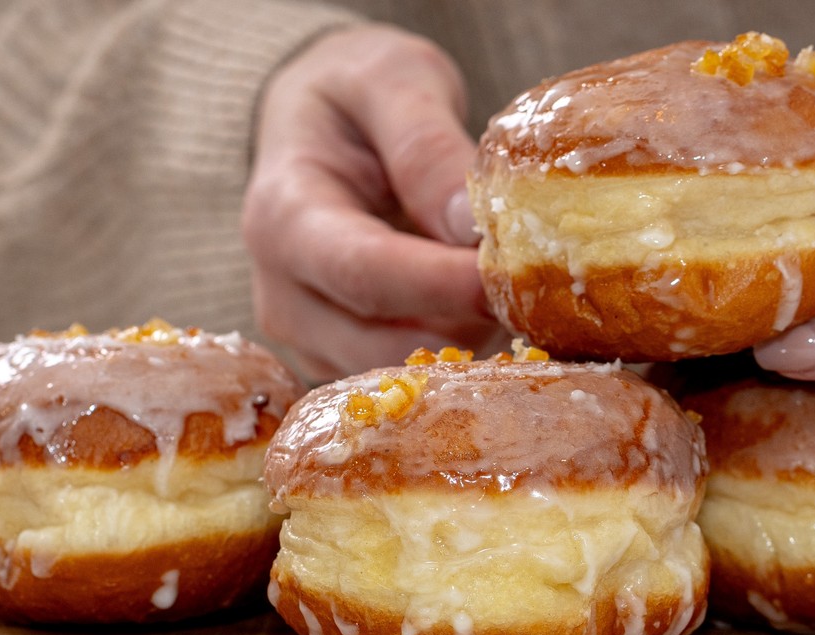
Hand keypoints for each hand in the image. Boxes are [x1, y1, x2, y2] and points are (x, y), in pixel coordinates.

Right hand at [241, 24, 505, 381]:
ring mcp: (307, 334)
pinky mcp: (336, 357)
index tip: (507, 280)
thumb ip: (426, 145)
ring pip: (397, 368)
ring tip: (507, 285)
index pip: (363, 271)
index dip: (440, 285)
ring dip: (464, 339)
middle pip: (380, 340)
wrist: (313, 124)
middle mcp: (282, 292)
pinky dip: (452, 348)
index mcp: (282, 217)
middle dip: (463, 320)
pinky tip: (482, 305)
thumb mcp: (390, 80)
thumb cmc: (353, 94)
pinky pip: (401, 373)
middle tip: (532, 281)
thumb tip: (471, 226)